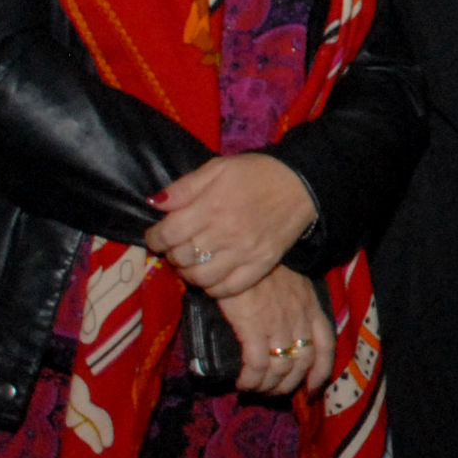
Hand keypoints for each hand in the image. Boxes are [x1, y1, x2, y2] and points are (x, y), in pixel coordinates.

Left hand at [145, 154, 317, 298]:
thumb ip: (184, 187)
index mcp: (210, 207)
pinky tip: (212, 277)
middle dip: (171, 254)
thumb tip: (155, 204)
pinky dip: (213, 288)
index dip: (155, 238)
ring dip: (189, 273)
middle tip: (176, 247)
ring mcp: (244, 253)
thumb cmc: (256, 173)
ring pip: (201, 278)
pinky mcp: (261, 266)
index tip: (158, 236)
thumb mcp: (217, 168)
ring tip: (192, 263)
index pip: (167, 235)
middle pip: (181, 257)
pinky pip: (229, 289)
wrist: (302, 184)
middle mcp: (224, 234)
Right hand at [215, 265, 334, 396]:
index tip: (314, 388)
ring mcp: (278, 324)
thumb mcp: (292, 281)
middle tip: (274, 392)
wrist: (242, 249)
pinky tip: (243, 382)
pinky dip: (251, 378)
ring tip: (256, 389)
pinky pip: (257, 364)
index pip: (326, 346)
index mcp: (311, 307)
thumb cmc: (263, 265)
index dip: (322, 371)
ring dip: (269, 385)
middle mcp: (300, 319)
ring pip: (280, 368)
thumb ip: (294, 303)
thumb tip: (284, 324)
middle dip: (290, 384)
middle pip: (302, 362)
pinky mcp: (253, 327)